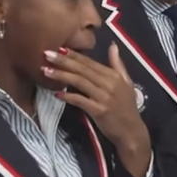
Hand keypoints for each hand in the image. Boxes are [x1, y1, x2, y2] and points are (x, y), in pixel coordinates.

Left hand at [43, 44, 150, 176]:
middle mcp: (109, 84)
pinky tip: (57, 94)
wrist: (131, 131)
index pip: (90, 62)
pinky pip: (80, 101)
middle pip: (82, 70)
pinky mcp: (99, 110)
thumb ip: (118, 64)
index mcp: (114, 76)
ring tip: (45, 71)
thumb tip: (113, 45)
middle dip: (63, 61)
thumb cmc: (127, 107)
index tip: (58, 48)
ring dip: (61, 76)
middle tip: (46, 54)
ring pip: (79, 82)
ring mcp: (104, 97)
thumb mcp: (127, 82)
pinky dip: (68, 96)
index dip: (74, 55)